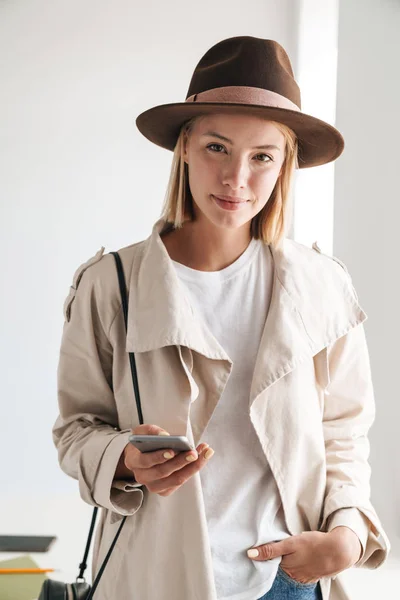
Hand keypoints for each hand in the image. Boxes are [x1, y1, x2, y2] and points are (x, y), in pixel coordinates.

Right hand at [114, 424, 213, 496]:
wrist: (141, 456)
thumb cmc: (144, 442)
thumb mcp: (142, 431)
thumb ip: (151, 431)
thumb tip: (165, 436)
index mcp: (133, 461)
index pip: (145, 461)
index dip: (158, 457)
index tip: (172, 450)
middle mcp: (142, 477)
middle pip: (163, 472)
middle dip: (180, 462)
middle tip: (194, 452)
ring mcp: (153, 486)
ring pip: (175, 480)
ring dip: (192, 467)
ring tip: (204, 453)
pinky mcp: (165, 490)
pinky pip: (181, 481)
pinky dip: (193, 470)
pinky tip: (203, 457)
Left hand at [247, 528, 361, 583]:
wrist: (339, 551)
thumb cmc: (315, 544)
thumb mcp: (290, 543)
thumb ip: (270, 550)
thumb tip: (250, 554)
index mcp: (286, 567)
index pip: (270, 561)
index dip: (268, 553)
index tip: (267, 545)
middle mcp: (293, 575)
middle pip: (280, 565)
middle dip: (279, 556)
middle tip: (285, 544)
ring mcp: (303, 576)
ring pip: (290, 567)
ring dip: (290, 560)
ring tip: (296, 549)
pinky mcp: (312, 575)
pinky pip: (301, 570)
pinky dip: (300, 563)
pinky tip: (305, 556)